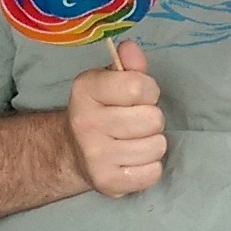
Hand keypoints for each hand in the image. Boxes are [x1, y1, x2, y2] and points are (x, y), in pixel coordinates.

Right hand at [66, 39, 165, 197]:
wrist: (74, 151)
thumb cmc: (102, 109)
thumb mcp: (111, 81)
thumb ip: (128, 65)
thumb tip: (131, 47)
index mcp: (85, 89)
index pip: (139, 87)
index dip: (149, 91)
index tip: (139, 96)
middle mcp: (85, 121)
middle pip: (152, 119)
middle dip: (151, 119)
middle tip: (136, 122)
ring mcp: (94, 155)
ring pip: (156, 146)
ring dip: (152, 144)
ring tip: (135, 141)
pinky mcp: (105, 182)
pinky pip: (152, 173)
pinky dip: (149, 168)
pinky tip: (133, 161)